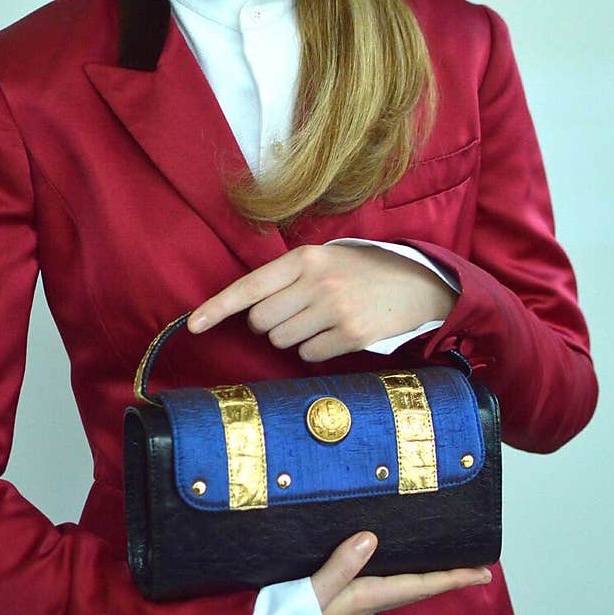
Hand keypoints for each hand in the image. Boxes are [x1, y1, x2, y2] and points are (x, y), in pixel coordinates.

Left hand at [186, 242, 456, 361]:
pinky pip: (309, 356)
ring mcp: (335, 309)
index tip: (193, 325)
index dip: (217, 307)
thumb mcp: (327, 258)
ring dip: (294, 338)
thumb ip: (290, 277)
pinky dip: (316, 350)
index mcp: (305, 259)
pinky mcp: (352, 335)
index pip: (250, 287)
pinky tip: (338, 333)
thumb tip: (250, 310)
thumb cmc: (365, 271)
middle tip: (298, 313)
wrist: (421, 283)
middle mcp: (317, 282)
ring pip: (282, 342)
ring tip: (323, 320)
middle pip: (261, 322)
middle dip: (270, 324)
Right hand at [312, 532, 490, 614]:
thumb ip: (340, 567)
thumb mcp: (311, 593)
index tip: (485, 573)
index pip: (419, 585)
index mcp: (366, 598)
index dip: (453, 578)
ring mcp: (351, 602)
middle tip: (475, 567)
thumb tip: (372, 538)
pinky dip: (396, 572)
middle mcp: (365, 601)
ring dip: (424, 576)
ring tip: (443, 563)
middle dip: (447, 577)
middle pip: (417, 587)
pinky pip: (379, 583)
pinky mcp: (337, 598)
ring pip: (400, 586)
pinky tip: (388, 562)